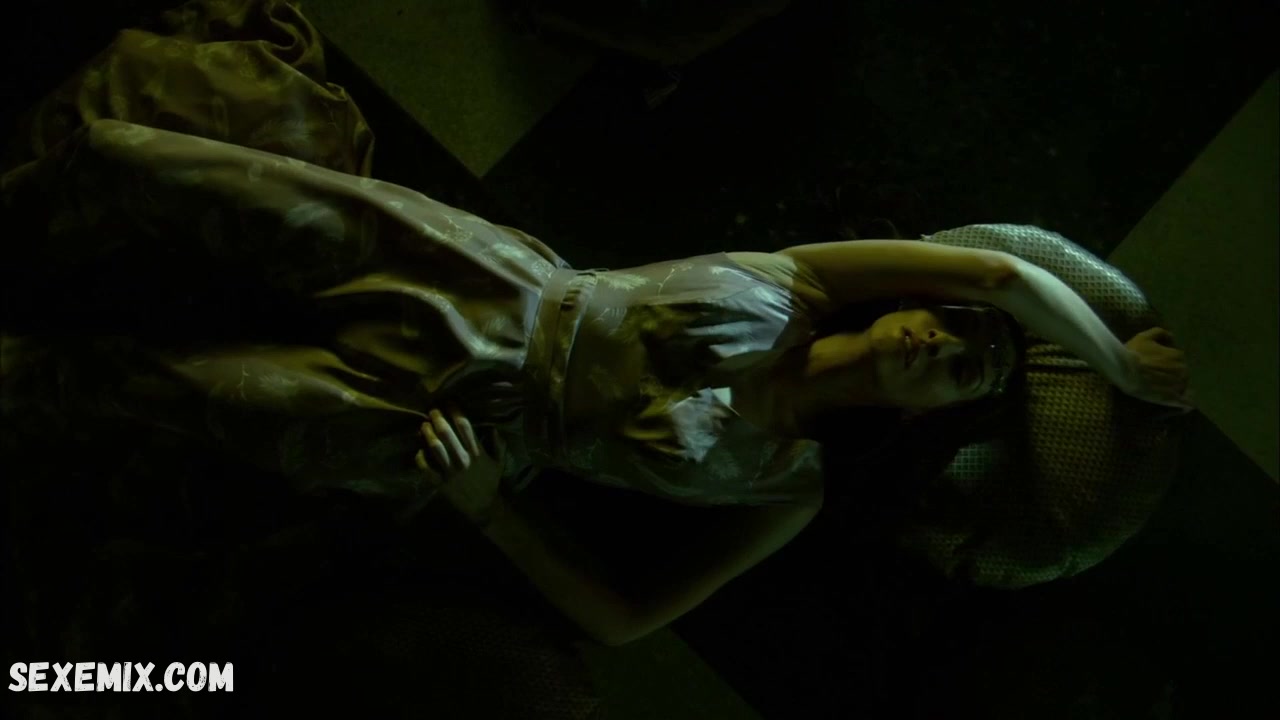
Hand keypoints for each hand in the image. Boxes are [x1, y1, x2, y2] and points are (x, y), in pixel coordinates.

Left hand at [414, 407, 506, 525]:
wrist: (482, 507)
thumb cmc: (490, 482)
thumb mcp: (499, 462)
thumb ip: (498, 444)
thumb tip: (493, 427)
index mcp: (477, 452)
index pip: (465, 426)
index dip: (455, 411)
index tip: (450, 402)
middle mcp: (463, 459)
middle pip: (447, 432)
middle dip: (438, 418)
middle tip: (432, 410)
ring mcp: (451, 471)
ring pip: (435, 447)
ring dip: (428, 434)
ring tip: (423, 425)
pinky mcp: (441, 483)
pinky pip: (426, 468)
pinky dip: (421, 458)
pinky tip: (419, 450)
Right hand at [1119, 327, 1193, 409]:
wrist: (1123, 371)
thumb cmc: (1132, 353)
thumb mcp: (1144, 337)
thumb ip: (1160, 333)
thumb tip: (1171, 337)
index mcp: (1177, 356)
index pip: (1178, 358)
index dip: (1168, 360)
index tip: (1158, 363)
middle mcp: (1181, 370)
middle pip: (1181, 372)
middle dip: (1172, 373)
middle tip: (1158, 375)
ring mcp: (1177, 385)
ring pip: (1182, 386)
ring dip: (1175, 386)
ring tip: (1162, 387)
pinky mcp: (1172, 398)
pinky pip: (1185, 402)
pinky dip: (1186, 403)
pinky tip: (1184, 405)